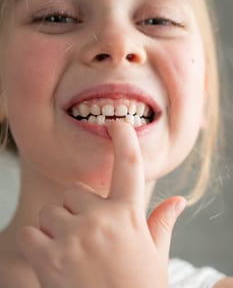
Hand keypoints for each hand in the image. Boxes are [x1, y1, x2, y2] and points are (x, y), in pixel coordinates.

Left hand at [17, 122, 185, 287]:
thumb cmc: (138, 287)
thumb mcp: (156, 254)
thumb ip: (162, 222)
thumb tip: (179, 201)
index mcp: (128, 214)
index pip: (130, 166)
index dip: (124, 140)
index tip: (117, 125)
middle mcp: (101, 219)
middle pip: (72, 193)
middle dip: (75, 209)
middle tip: (85, 235)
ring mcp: (74, 237)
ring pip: (50, 211)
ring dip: (55, 227)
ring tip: (70, 252)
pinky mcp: (49, 258)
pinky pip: (29, 233)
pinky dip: (35, 244)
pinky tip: (51, 260)